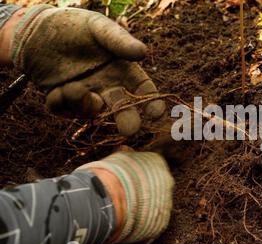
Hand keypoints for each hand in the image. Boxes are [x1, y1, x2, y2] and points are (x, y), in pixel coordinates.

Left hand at [10, 5, 164, 134]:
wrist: (36, 30)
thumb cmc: (75, 26)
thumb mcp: (98, 28)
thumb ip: (119, 41)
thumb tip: (143, 52)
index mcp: (123, 71)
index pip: (142, 90)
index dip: (151, 102)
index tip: (155, 112)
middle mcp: (108, 88)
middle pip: (123, 110)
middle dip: (128, 121)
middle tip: (129, 130)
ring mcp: (87, 97)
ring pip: (91, 112)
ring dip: (84, 104)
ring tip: (72, 86)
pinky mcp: (64, 103)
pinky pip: (64, 111)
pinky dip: (60, 102)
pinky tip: (56, 87)